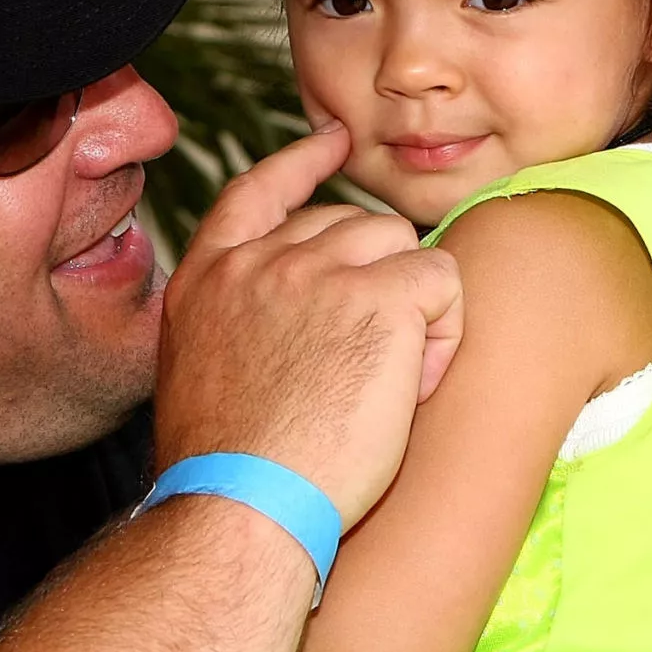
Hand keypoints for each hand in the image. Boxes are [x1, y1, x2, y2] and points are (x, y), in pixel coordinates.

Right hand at [156, 122, 463, 526]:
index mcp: (208, 279)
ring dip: (415, 306)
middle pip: (351, 223)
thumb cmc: (230, 474)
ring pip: (401, 244)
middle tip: (373, 365)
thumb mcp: (205, 374)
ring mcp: (317, 271)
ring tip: (395, 382)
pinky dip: (446, 331)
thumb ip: (242, 325)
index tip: (333, 142)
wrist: (241, 509)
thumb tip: (299, 319)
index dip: (303, 161)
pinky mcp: (379, 297)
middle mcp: (259, 262)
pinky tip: (418, 385)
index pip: (259, 191)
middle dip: (377, 278)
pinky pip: (443, 282)